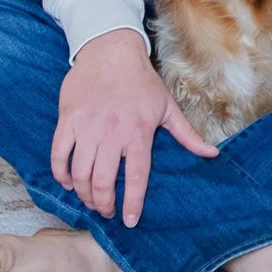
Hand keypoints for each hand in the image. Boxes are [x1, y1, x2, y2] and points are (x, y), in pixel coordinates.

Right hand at [53, 26, 217, 226]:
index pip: (135, 178)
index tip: (129, 220)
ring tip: (90, 200)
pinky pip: (59, 154)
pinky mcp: (68, 120)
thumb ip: (187, 135)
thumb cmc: (141, 81)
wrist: (110, 51)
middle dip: (104, 204)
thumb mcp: (167, 107)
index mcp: (138, 133)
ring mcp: (87, 127)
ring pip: (80, 172)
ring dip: (83, 193)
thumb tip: (212, 154)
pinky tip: (68, 182)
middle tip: (107, 211)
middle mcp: (111, 134)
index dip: (132, 203)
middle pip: (103, 181)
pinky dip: (61, 173)